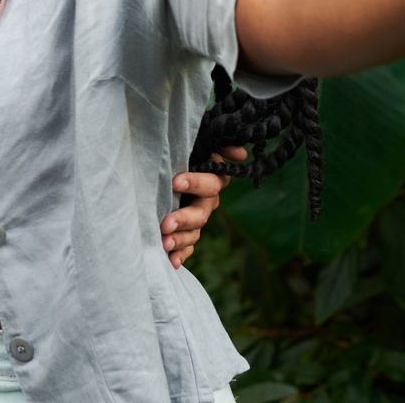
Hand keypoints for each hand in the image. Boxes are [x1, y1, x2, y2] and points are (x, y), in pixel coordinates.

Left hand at [163, 146, 246, 268]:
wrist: (169, 169)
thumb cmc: (182, 150)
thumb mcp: (199, 142)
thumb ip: (219, 142)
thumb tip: (240, 153)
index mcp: (212, 179)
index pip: (211, 182)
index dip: (195, 183)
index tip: (175, 182)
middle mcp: (208, 201)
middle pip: (201, 213)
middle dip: (183, 219)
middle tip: (165, 224)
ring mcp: (198, 218)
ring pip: (194, 232)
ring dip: (181, 239)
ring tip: (164, 243)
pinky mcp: (188, 231)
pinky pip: (188, 246)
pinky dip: (181, 254)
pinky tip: (171, 261)